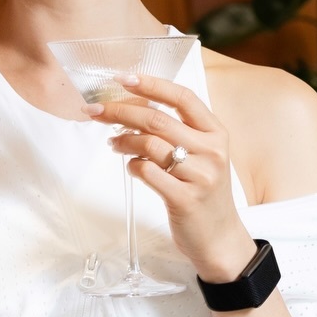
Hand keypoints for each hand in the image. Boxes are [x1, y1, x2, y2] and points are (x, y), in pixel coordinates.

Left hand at [90, 74, 256, 282]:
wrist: (220, 237)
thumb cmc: (204, 192)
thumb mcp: (202, 156)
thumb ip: (178, 132)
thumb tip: (133, 108)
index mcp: (216, 133)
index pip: (182, 98)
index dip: (151, 84)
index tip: (123, 78)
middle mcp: (211, 151)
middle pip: (157, 119)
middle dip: (120, 111)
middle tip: (96, 111)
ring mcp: (200, 176)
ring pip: (149, 144)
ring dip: (123, 140)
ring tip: (113, 143)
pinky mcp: (184, 199)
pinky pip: (147, 172)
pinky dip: (133, 167)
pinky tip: (132, 167)